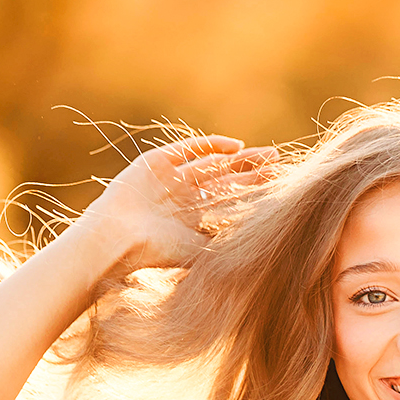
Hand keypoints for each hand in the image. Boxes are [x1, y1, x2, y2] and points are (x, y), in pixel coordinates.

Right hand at [74, 134, 276, 273]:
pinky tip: (236, 147)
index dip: (254, 194)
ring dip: (240, 159)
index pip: (229, 204)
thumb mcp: (199, 253)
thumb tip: (262, 247)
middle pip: (225, 181)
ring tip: (268, 154)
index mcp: (192, 223)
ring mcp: (171, 180)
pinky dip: (212, 146)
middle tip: (279, 162)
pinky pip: (189, 150)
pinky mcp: (156, 162)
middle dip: (253, 172)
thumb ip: (225, 245)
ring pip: (212, 164)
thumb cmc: (157, 252)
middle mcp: (183, 200)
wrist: (117, 237)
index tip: (281, 189)